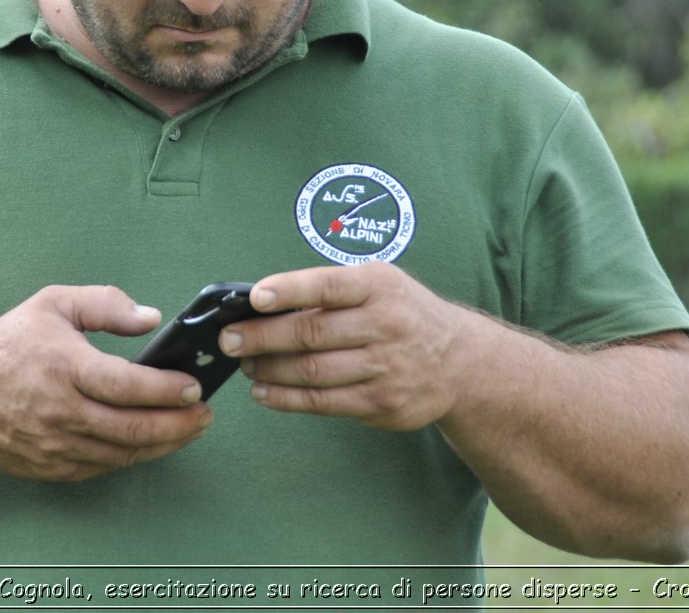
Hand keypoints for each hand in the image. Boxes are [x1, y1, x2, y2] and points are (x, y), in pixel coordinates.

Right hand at [0, 285, 212, 481]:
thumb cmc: (8, 345)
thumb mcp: (53, 304)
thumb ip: (104, 304)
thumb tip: (151, 318)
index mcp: (64, 366)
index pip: (126, 385)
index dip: (166, 389)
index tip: (194, 386)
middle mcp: (61, 411)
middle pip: (133, 427)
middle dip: (179, 424)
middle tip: (205, 414)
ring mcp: (56, 444)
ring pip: (124, 453)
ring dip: (164, 444)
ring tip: (190, 428)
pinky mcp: (52, 467)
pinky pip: (104, 466)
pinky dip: (134, 457)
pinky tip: (153, 443)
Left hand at [218, 262, 460, 431]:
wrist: (459, 361)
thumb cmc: (403, 313)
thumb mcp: (379, 284)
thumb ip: (331, 291)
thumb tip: (263, 304)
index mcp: (379, 286)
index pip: (328, 286)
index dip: (289, 290)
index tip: (254, 297)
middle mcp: (386, 325)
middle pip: (312, 334)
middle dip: (261, 337)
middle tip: (229, 340)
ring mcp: (386, 367)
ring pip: (312, 372)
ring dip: (269, 370)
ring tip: (245, 365)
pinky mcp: (382, 403)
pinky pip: (322, 403)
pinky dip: (286, 399)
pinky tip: (264, 392)